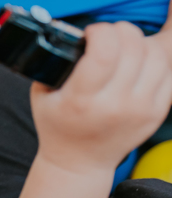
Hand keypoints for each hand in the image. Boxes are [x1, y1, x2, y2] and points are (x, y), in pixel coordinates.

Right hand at [31, 13, 171, 172]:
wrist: (78, 162)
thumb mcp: (43, 95)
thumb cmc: (59, 126)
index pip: (104, 52)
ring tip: (128, 47)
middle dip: (122, 31)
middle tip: (110, 38)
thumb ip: (58, 62)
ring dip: (143, 41)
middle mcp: (115, 105)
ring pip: (159, 54)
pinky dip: (161, 56)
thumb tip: (83, 34)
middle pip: (135, 47)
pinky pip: (171, 70)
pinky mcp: (158, 110)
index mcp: (82, 101)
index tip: (93, 34)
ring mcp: (141, 108)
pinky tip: (146, 55)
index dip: (102, 32)